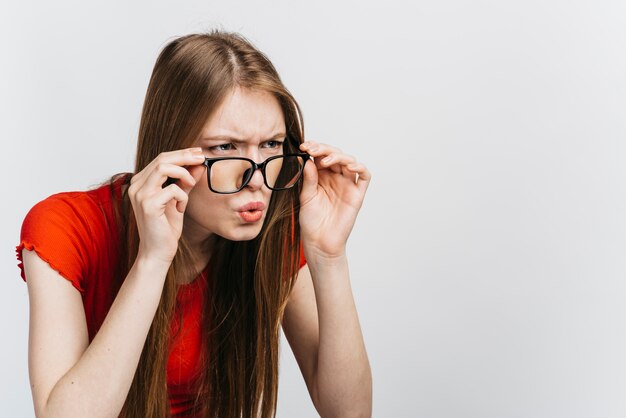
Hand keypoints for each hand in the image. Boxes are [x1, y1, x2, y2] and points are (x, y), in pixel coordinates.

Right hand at [127, 148, 205, 263]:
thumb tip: (199, 164)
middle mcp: (136, 186)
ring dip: (183, 173)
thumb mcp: (179, 199)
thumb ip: (186, 181)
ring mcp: (140, 195)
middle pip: (161, 159)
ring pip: (163, 167)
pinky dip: (183, 196)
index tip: (198, 152)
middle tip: (202, 157)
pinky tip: (181, 208)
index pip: (160, 159)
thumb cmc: (166, 228)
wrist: (157, 252)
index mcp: (141, 183)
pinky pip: (172, 189)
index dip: (181, 153)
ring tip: (191, 184)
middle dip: (185, 156)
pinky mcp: (148, 205)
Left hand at [298, 141, 370, 259]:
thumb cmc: (311, 222)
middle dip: (324, 149)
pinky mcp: (357, 194)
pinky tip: (349, 166)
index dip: (314, 148)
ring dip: (338, 156)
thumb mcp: (306, 197)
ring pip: (349, 161)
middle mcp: (336, 178)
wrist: (319, 242)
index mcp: (321, 176)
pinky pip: (365, 176)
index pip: (321, 155)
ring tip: (325, 161)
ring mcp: (347, 185)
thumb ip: (308, 178)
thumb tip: (308, 159)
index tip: (304, 146)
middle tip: (312, 150)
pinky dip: (360, 167)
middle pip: (335, 155)